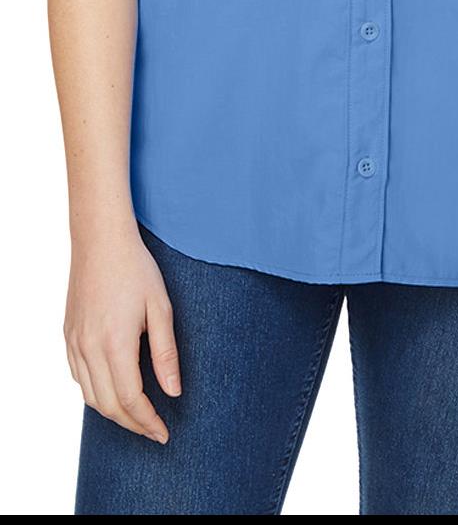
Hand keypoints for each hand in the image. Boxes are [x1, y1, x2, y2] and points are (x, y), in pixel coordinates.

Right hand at [64, 220, 181, 443]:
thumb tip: (173, 392)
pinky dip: (96, 393)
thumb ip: (166, 353)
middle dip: (133, 424)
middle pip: (108, 405)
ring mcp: (75, 342)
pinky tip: (113, 389)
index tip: (164, 433)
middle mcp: (89, 348)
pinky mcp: (68, 335)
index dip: (148, 422)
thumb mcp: (161, 307)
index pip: (131, 399)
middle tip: (155, 431)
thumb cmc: (136, 268)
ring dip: (114, 412)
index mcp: (115, 343)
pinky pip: (78, 377)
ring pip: (90, 396)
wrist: (100, 239)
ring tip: (138, 416)